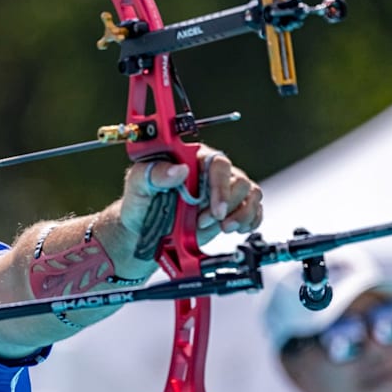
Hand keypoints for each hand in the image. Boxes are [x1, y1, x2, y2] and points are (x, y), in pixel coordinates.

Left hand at [119, 145, 262, 245]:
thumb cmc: (139, 204)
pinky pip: (253, 210)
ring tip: (223, 228)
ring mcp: (222, 191)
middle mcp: (210, 172)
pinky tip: (236, 229)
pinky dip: (251, 221)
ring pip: (251, 194)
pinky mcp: (229, 209)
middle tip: (204, 221)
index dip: (220, 186)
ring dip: (241, 214)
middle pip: (239, 180)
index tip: (215, 209)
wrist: (142, 232)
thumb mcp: (138, 185)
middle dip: (227, 205)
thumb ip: (154, 173)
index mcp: (191, 159)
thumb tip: (178, 170)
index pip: (218, 163)